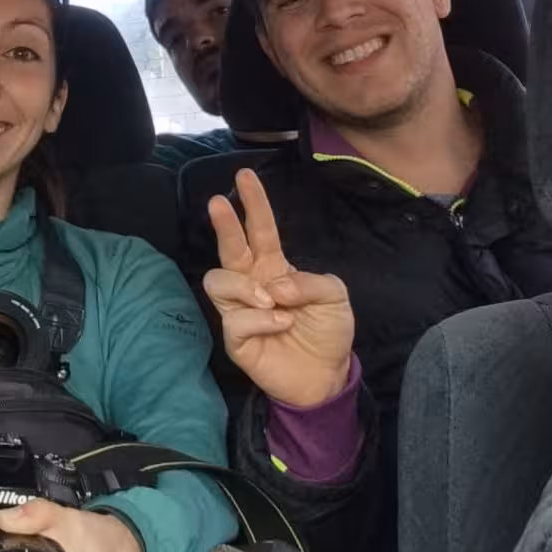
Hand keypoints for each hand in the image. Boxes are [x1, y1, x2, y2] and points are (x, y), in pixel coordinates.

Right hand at [204, 168, 354, 408]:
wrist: (326, 375)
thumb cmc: (327, 331)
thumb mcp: (334, 296)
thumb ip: (310, 281)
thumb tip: (275, 284)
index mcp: (274, 267)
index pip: (260, 229)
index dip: (253, 204)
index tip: (244, 176)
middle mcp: (252, 284)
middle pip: (229, 247)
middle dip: (223, 223)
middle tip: (218, 203)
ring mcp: (240, 310)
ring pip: (218, 281)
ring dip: (246, 288)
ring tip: (273, 301)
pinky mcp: (236, 338)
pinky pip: (236, 319)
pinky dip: (262, 319)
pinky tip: (281, 324)